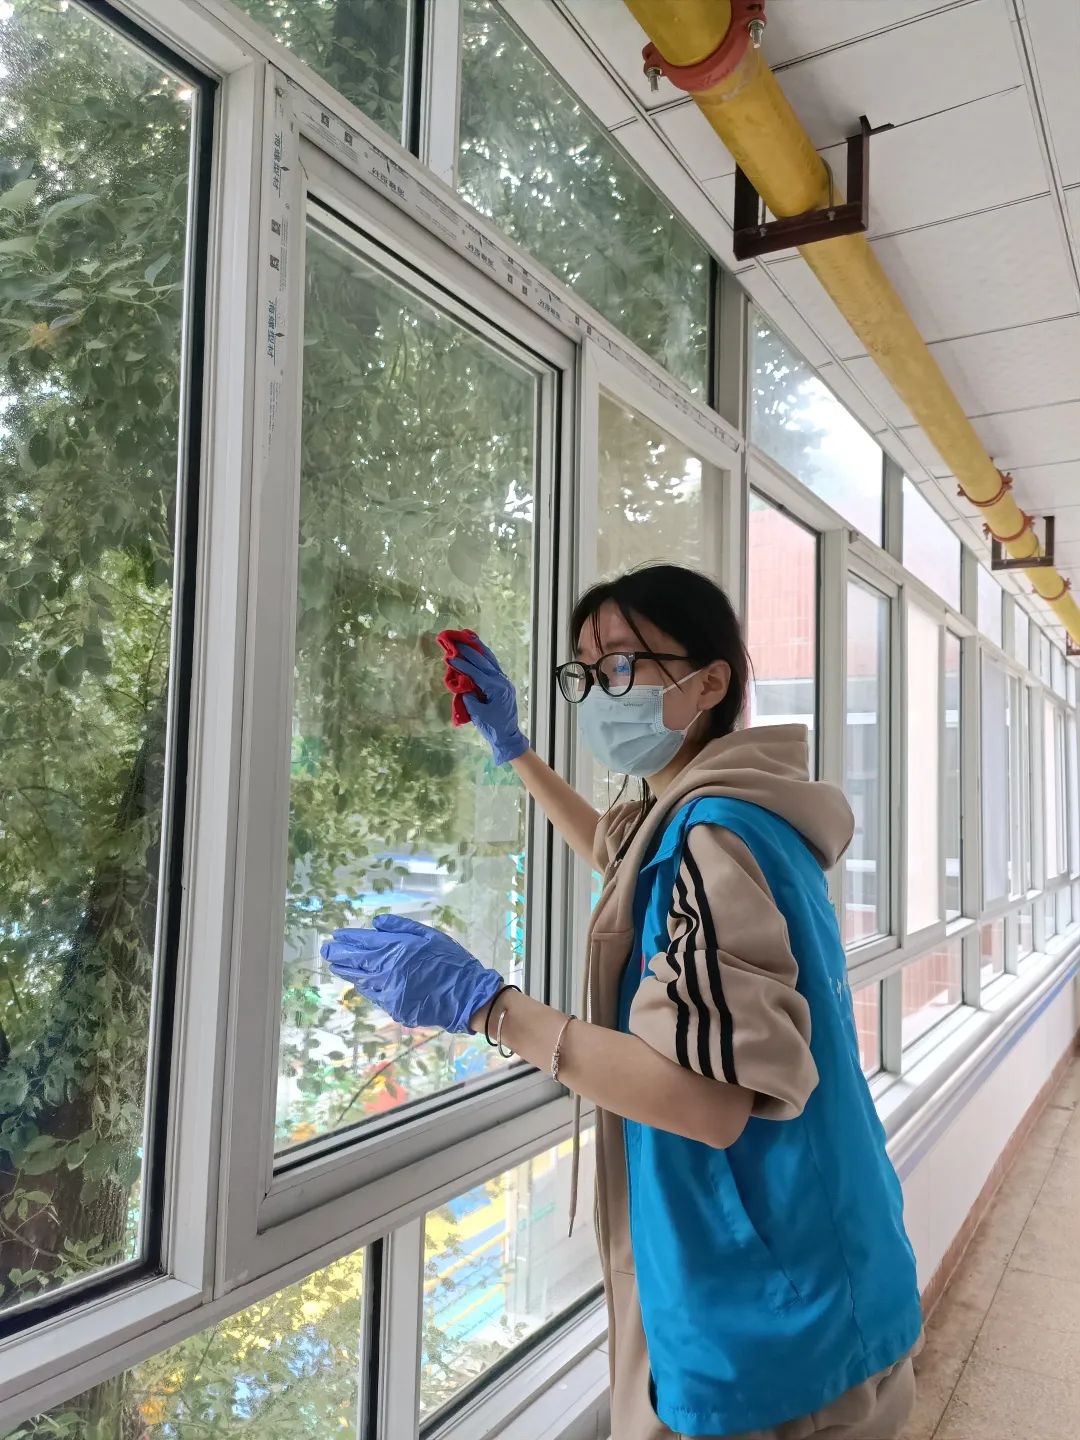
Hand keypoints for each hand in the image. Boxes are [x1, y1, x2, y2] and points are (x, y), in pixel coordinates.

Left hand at [321, 914, 505, 1033]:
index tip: (335, 936)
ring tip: (337, 965)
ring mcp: (390, 993)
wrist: (467, 996)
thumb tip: (376, 923)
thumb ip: (401, 928)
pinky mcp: (395, 1008)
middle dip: (339, 956)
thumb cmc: (452, 961)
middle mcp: (388, 972)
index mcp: (398, 951)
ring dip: (349, 972)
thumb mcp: (430, 935)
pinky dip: (365, 986)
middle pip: (357, 963)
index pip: (365, 943)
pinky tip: (360, 982)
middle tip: (326, 951)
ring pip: (362, 981)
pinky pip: (375, 995)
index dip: (348, 940)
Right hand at [446, 638, 528, 765]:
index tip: (450, 657)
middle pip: (485, 661)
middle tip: (456, 640)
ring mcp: (504, 681)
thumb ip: (469, 697)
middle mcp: (503, 682)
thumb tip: (462, 683)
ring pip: (491, 660)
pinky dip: (484, 657)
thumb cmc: (492, 728)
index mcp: (497, 689)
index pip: (477, 673)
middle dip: (470, 650)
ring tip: (468, 636)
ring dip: (479, 649)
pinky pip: (493, 666)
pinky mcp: (503, 683)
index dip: (463, 664)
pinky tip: (477, 650)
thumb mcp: (477, 713)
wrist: (507, 736)